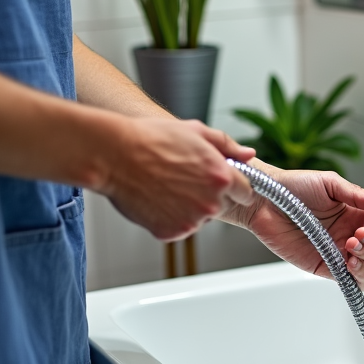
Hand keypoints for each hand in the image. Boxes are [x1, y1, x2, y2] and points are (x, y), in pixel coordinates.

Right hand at [100, 118, 254, 240]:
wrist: (114, 155)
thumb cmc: (152, 139)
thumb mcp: (196, 131)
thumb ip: (228, 145)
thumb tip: (248, 154)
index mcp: (222, 177)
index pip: (246, 192)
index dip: (235, 186)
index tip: (224, 184)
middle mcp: (211, 202)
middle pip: (222, 206)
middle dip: (209, 195)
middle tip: (184, 179)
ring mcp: (192, 220)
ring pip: (200, 218)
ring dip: (189, 208)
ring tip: (166, 186)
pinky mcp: (172, 232)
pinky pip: (179, 228)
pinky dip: (170, 218)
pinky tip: (157, 198)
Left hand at [230, 164, 363, 289]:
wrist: (266, 201)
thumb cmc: (294, 187)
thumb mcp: (330, 184)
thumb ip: (357, 195)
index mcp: (357, 215)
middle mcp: (352, 235)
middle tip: (357, 234)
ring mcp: (339, 254)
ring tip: (351, 247)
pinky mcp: (325, 268)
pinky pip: (351, 282)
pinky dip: (357, 277)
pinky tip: (349, 264)